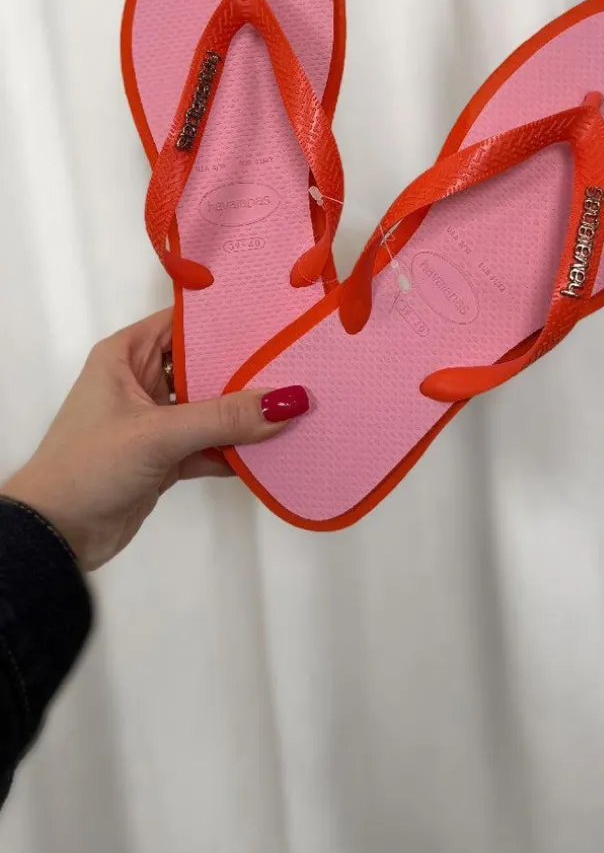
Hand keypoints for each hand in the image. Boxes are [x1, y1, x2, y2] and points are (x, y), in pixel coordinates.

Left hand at [1, 308, 308, 571]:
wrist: (55, 536)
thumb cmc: (90, 466)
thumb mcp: (159, 434)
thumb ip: (224, 417)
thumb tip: (289, 400)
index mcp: (126, 355)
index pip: (183, 323)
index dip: (225, 318)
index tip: (276, 316)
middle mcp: (140, 381)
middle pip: (203, 365)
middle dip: (246, 369)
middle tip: (299, 363)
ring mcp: (154, 421)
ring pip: (210, 408)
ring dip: (244, 413)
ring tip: (297, 405)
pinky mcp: (164, 458)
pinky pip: (210, 444)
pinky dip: (235, 449)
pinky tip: (273, 449)